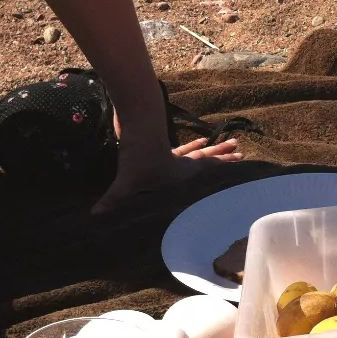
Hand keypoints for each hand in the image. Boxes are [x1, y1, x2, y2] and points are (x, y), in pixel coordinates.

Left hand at [94, 112, 244, 213]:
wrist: (137, 121)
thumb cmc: (137, 155)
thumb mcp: (126, 182)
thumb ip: (113, 199)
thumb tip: (95, 216)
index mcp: (180, 173)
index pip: (206, 170)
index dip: (223, 167)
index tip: (240, 162)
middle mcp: (182, 164)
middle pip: (207, 159)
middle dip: (223, 157)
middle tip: (241, 151)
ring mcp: (173, 153)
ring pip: (199, 152)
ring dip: (213, 150)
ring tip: (229, 142)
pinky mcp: (162, 145)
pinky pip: (183, 149)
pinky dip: (192, 146)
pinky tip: (200, 141)